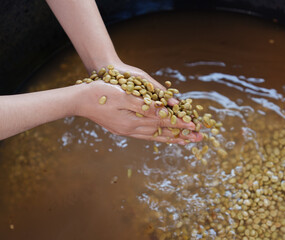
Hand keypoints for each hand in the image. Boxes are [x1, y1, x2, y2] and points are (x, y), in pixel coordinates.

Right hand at [77, 79, 201, 144]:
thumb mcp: (123, 96)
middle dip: (180, 135)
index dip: (179, 123)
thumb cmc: (99, 93)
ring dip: (170, 138)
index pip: (162, 123)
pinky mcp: (122, 129)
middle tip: (197, 139)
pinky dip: (156, 136)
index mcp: (131, 122)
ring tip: (185, 142)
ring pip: (154, 136)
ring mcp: (126, 131)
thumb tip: (163, 112)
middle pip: (161, 133)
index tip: (194, 126)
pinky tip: (162, 137)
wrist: (78, 100)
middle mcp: (130, 130)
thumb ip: (144, 106)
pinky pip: (144, 135)